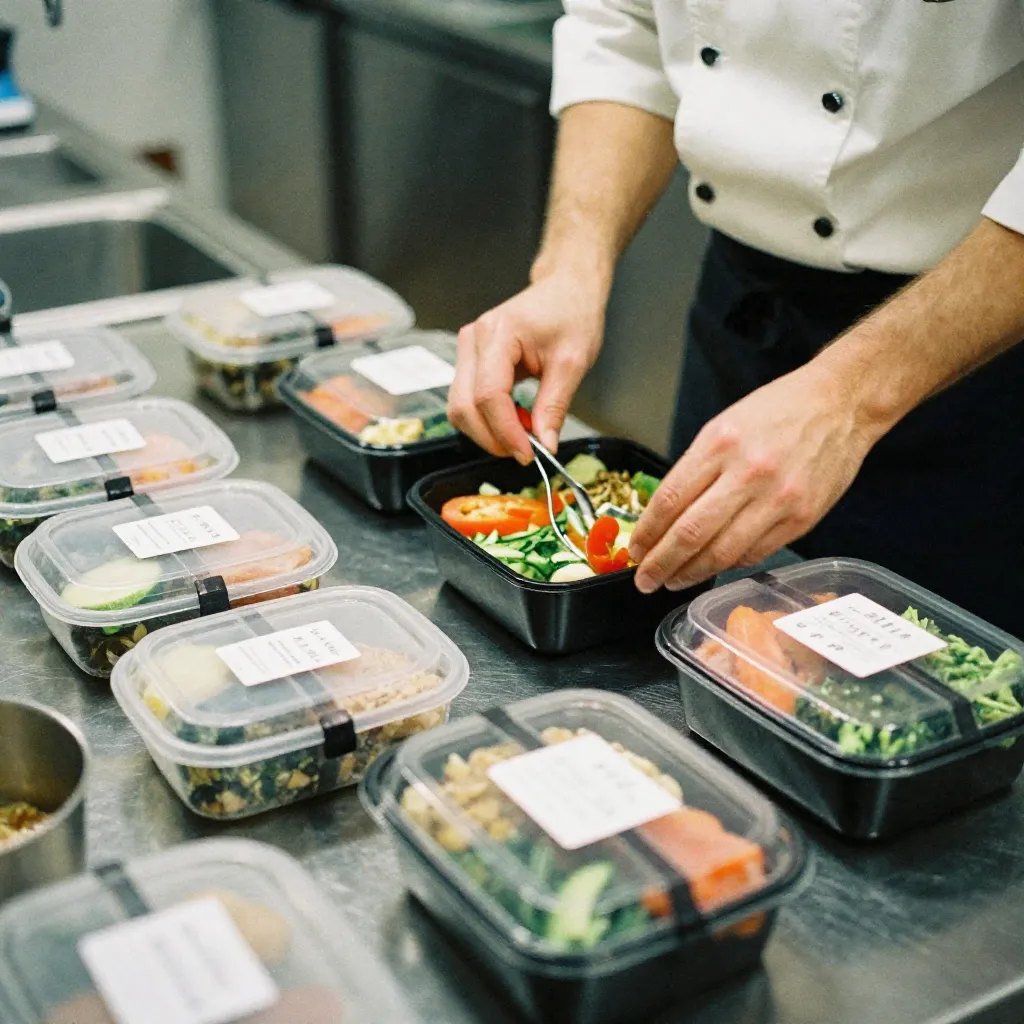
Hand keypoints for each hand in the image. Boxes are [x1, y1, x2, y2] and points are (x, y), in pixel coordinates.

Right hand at [447, 269, 607, 461]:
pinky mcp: (471, 361)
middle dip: (492, 437)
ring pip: (460, 408)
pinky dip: (489, 419)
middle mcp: (473, 340)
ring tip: (525, 432)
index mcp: (498, 334)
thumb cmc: (572, 314)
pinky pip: (468, 400)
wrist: (566, 290)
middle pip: (464, 406)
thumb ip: (555, 406)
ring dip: (488, 431)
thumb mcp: (573, 363)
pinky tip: (516, 419)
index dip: (505, 431)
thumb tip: (545, 444)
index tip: (528, 454)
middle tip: (525, 452)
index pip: (488, 395)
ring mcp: (467, 350)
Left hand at [628, 364, 882, 591]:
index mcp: (720, 444)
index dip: (647, 532)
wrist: (840, 404)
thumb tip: (663, 516)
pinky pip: (754, 553)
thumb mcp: (723, 426)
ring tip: (673, 581)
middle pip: (690, 533)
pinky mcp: (801, 519)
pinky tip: (713, 566)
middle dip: (661, 563)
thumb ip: (695, 469)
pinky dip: (728, 565)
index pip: (670, 500)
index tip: (635, 549)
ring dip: (691, 573)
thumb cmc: (777, 411)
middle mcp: (748, 473)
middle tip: (645, 580)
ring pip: (722, 552)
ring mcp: (778, 499)